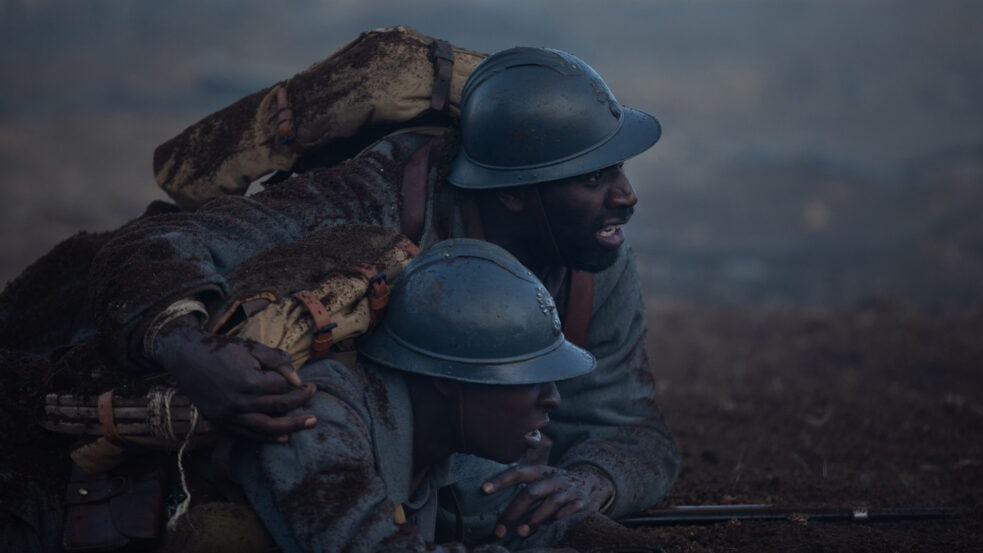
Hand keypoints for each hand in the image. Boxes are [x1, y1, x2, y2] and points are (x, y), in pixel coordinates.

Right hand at [152, 313, 316, 441]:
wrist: (187, 357)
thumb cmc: (223, 349)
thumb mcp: (252, 348)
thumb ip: (277, 362)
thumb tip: (298, 380)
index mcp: (249, 381)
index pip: (283, 388)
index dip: (299, 386)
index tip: (308, 383)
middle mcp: (239, 402)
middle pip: (279, 407)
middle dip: (300, 403)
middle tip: (314, 396)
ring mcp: (229, 415)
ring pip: (266, 427)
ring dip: (291, 427)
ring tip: (310, 423)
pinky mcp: (221, 421)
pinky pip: (248, 434)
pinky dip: (267, 437)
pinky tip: (283, 437)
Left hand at [481, 464, 614, 538]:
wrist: (594, 482)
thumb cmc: (557, 486)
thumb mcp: (543, 480)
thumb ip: (525, 489)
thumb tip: (496, 508)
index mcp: (541, 471)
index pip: (519, 472)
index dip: (501, 479)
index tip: (483, 489)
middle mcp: (555, 479)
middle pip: (530, 493)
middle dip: (513, 512)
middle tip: (499, 530)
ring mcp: (569, 491)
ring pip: (549, 504)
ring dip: (533, 520)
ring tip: (520, 533)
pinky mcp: (582, 504)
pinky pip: (567, 514)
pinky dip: (556, 522)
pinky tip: (547, 532)